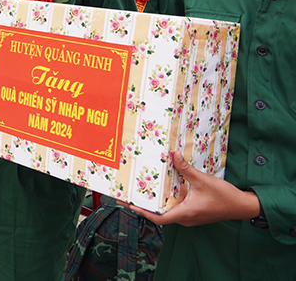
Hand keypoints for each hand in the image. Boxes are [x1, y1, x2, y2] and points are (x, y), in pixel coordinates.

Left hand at [120, 151, 258, 225]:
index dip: (143, 212)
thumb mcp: (203, 180)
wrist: (242, 206)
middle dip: (146, 206)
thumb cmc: (224, 197)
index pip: (159, 218)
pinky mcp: (194, 214)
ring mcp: (190, 217)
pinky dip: (168, 202)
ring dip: (157, 204)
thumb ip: (187, 169)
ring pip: (168, 212)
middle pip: (160, 215)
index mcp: (185, 213)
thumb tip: (174, 154)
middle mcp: (185, 219)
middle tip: (133, 196)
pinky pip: (176, 209)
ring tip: (144, 193)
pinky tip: (164, 191)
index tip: (130, 204)